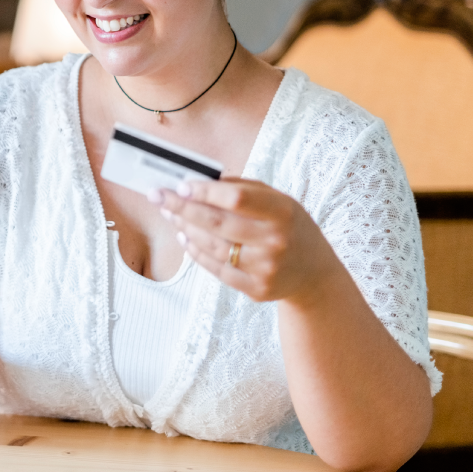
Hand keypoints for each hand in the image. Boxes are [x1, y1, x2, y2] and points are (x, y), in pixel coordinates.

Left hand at [153, 179, 337, 302]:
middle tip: (158, 196)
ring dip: (185, 228)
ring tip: (171, 214)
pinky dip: (195, 252)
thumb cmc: (290, 227)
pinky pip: (215, 269)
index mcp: (283, 213)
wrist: (314, 274)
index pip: (237, 199)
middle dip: (182, 208)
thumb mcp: (279, 201)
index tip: (181, 185)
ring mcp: (265, 268)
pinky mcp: (256, 289)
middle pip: (217, 223)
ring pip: (212, 246)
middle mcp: (275, 241)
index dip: (205, 192)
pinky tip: (184, 237)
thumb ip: (243, 189)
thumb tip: (200, 181)